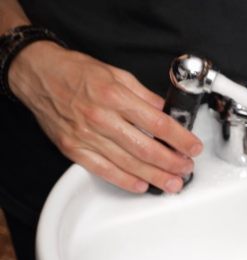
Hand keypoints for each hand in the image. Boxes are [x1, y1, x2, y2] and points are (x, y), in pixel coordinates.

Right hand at [8, 41, 202, 193]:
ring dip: (156, 177)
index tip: (193, 147)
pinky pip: (104, 171)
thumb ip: (145, 96)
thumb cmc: (76, 73)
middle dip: (172, 163)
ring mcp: (86, 136)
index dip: (180, 139)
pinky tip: (142, 185)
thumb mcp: (117, 75)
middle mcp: (101, 118)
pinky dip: (125, 181)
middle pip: (146, 149)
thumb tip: (169, 113)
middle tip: (187, 168)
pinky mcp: (74, 149)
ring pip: (128, 164)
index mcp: (115, 97)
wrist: (38, 75)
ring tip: (173, 182)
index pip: (158, 124)